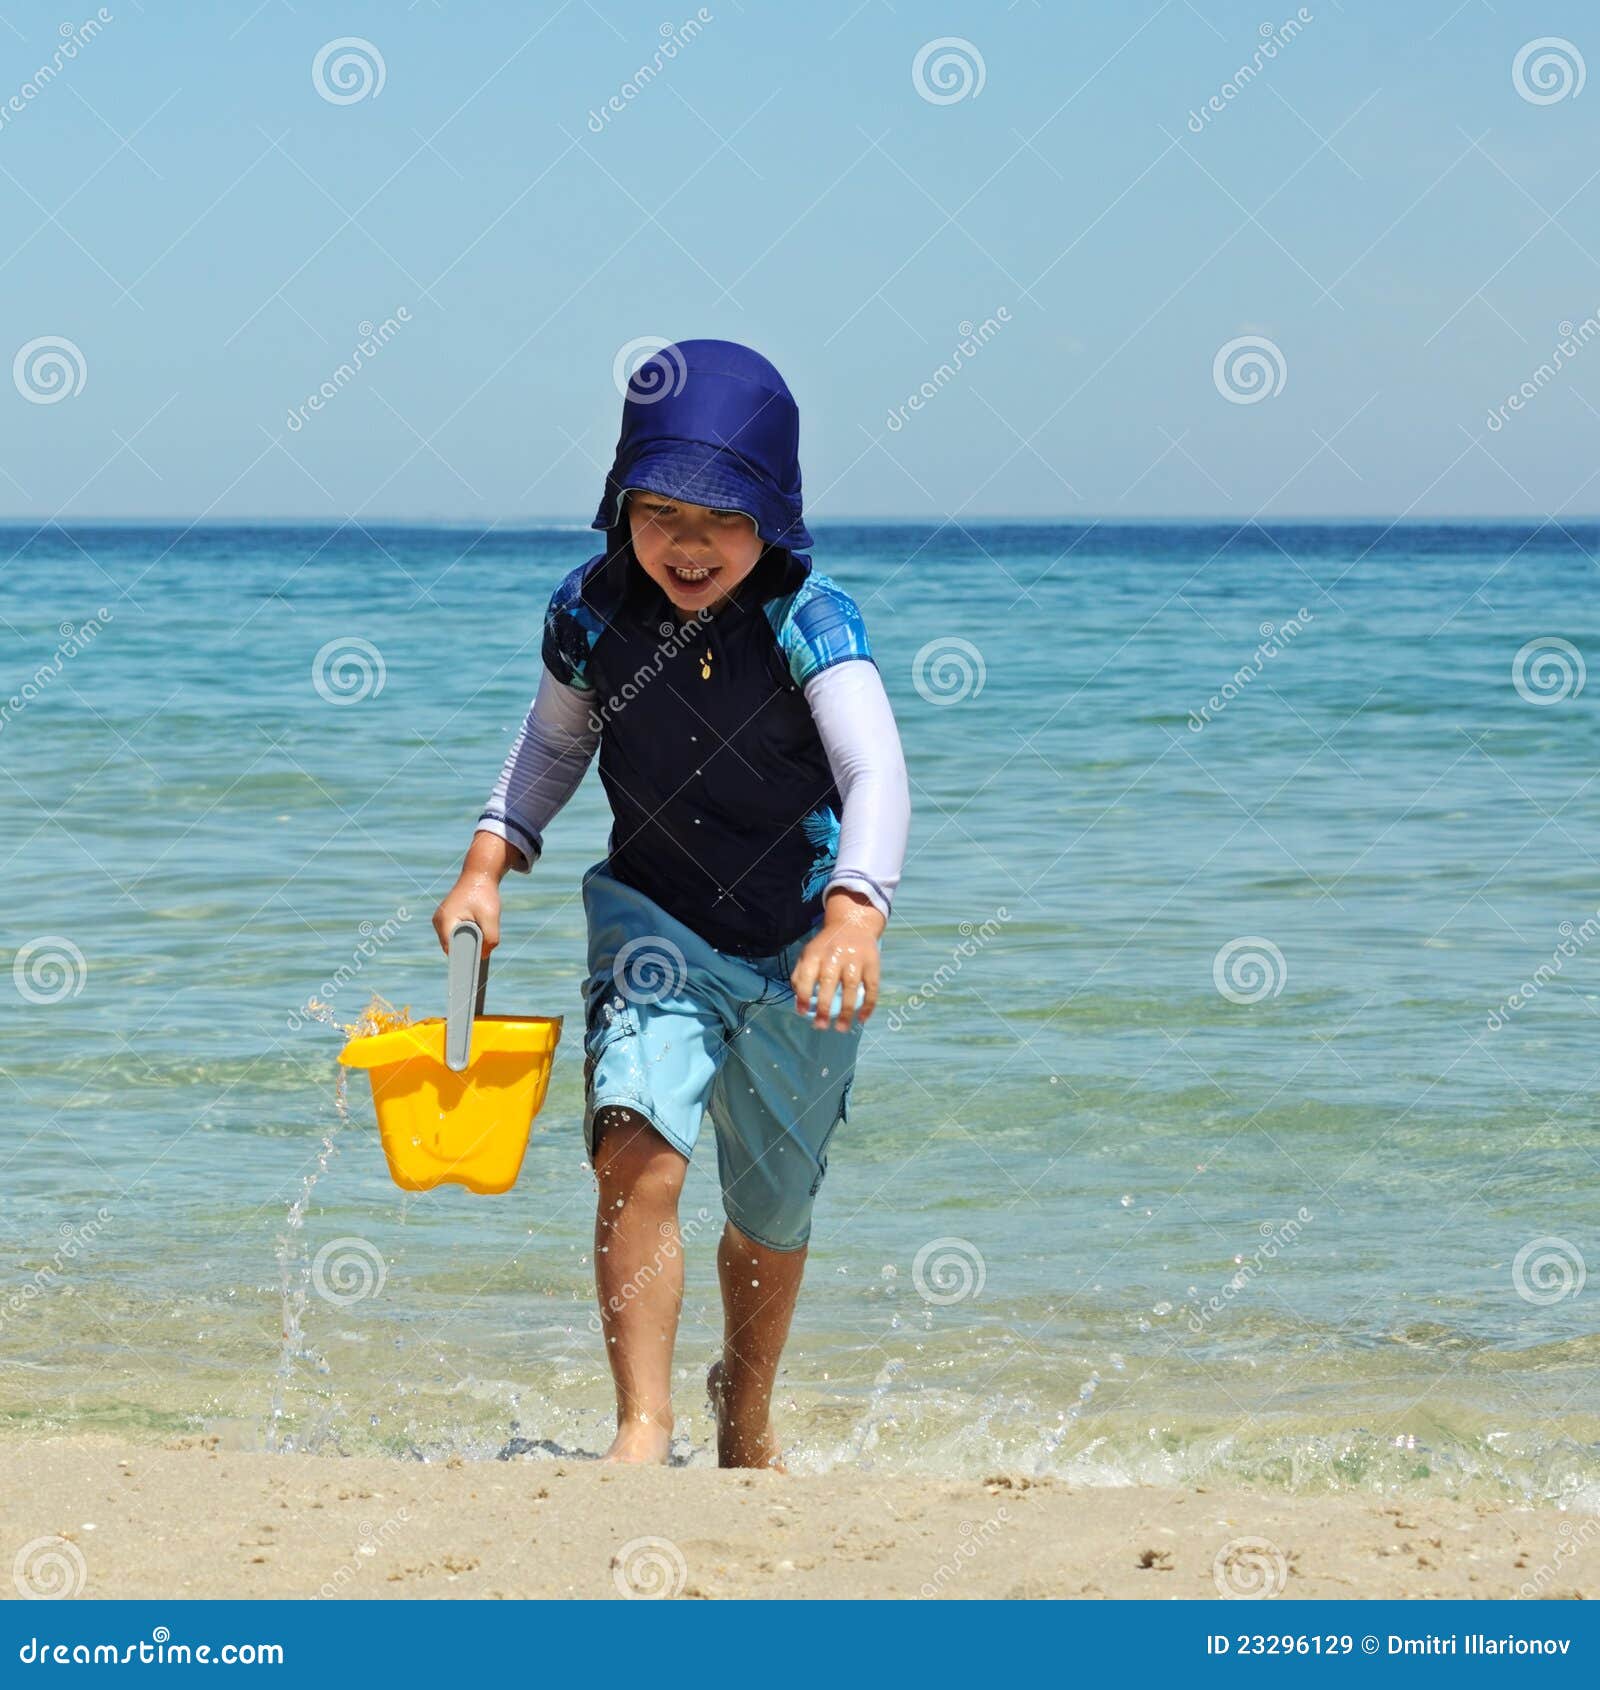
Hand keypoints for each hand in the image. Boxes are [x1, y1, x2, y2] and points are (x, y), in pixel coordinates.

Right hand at [432, 873, 501, 955]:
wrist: (479, 875)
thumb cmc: (484, 895)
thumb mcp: (491, 918)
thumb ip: (490, 939)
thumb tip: (484, 956)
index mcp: (445, 921)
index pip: (451, 950)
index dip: (462, 960)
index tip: (473, 970)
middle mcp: (439, 921)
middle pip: (453, 947)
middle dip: (468, 950)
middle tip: (482, 956)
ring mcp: (441, 920)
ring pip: (454, 940)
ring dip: (467, 941)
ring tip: (482, 941)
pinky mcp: (446, 918)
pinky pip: (455, 933)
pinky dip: (466, 935)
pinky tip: (478, 934)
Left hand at [790, 891, 883, 1031]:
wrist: (853, 923)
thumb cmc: (827, 945)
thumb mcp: (810, 951)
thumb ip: (800, 972)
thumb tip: (798, 1000)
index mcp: (816, 952)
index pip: (806, 974)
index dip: (802, 994)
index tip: (802, 1012)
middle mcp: (835, 955)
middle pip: (828, 982)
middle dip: (824, 1006)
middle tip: (821, 1026)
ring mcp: (856, 959)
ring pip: (851, 987)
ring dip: (847, 1010)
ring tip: (841, 1028)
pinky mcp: (872, 964)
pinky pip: (872, 987)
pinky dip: (869, 1005)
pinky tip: (862, 1019)